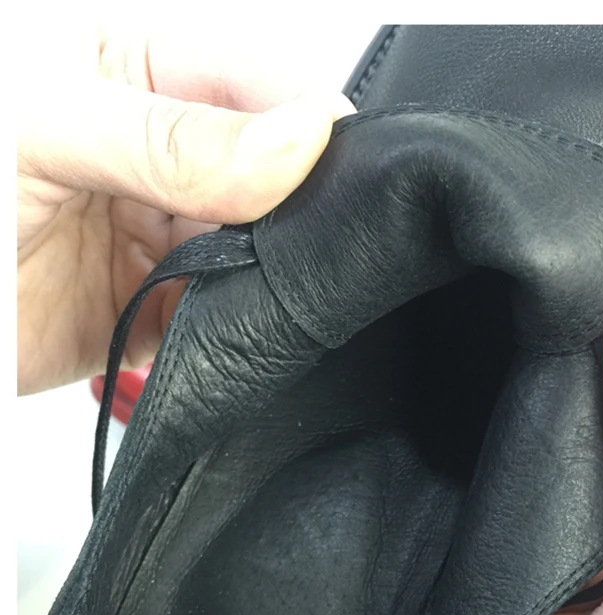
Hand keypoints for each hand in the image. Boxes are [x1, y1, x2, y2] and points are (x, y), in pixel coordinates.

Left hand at [17, 18, 352, 393]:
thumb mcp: (40, 127)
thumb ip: (170, 138)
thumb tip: (298, 139)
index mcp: (133, 65)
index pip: (259, 80)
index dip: (310, 124)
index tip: (339, 173)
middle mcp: (157, 149)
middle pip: (274, 174)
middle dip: (294, 213)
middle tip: (291, 247)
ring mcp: (158, 231)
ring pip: (258, 253)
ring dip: (261, 279)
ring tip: (237, 291)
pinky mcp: (151, 310)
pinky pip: (220, 324)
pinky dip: (229, 337)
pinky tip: (212, 333)